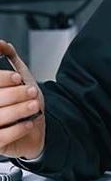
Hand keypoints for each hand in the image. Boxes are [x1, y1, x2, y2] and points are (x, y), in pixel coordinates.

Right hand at [0, 40, 44, 159]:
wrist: (37, 127)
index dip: (3, 79)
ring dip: (19, 110)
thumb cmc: (24, 102)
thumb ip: (11, 58)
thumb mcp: (20, 76)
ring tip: (33, 106)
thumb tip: (2, 43)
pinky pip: (2, 137)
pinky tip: (28, 123)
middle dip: (16, 94)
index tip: (18, 78)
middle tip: (32, 92)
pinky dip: (17, 129)